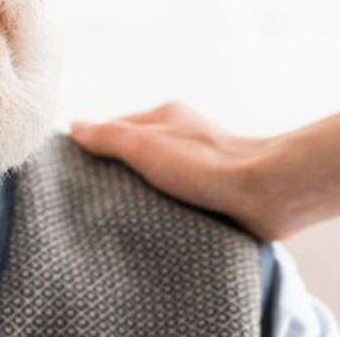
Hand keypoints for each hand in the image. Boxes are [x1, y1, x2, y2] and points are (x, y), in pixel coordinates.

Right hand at [70, 102, 288, 239]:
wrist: (266, 193)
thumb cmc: (204, 165)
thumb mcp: (143, 145)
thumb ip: (107, 136)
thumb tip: (73, 126)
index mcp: (165, 116)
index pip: (115, 127)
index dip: (94, 146)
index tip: (74, 169)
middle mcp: (182, 135)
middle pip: (136, 152)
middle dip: (116, 171)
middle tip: (92, 197)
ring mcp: (199, 163)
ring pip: (157, 176)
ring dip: (142, 193)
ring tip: (120, 215)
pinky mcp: (214, 191)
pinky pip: (178, 197)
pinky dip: (164, 207)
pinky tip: (154, 223)